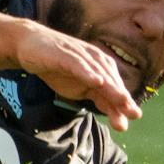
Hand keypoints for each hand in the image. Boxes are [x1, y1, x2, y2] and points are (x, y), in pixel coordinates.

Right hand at [13, 20, 140, 128]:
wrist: (29, 44)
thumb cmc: (57, 66)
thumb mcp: (80, 88)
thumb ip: (99, 99)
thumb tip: (120, 118)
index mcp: (101, 69)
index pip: (114, 88)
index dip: (124, 103)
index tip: (134, 117)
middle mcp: (94, 60)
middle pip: (111, 82)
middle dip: (122, 98)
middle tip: (134, 113)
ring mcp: (80, 56)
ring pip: (99, 73)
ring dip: (111, 88)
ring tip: (123, 100)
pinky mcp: (65, 54)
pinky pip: (79, 64)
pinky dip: (88, 73)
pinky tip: (97, 81)